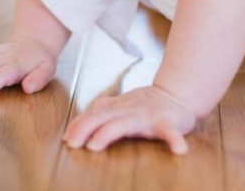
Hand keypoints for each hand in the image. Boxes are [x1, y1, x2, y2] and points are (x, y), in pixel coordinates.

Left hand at [63, 84, 196, 153]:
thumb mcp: (121, 104)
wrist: (177, 94)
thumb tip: (80, 119)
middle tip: (72, 143)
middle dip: (85, 129)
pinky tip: (178, 150)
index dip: (79, 125)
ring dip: (108, 133)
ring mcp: (147, 116)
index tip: (66, 138)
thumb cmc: (147, 103)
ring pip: (125, 124)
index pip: (93, 116)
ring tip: (95, 145)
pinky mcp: (167, 122)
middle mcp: (129, 111)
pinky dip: (174, 140)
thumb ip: (102, 109)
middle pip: (102, 119)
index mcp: (118, 109)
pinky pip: (169, 132)